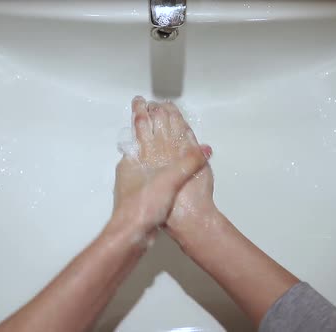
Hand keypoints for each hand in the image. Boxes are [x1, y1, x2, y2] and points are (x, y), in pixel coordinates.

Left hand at [107, 96, 210, 245]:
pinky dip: (150, 166)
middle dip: (141, 124)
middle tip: (143, 109)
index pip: (139, 128)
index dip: (142, 113)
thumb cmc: (145, 205)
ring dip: (146, 145)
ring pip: (139, 157)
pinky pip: (144, 174)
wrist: (131, 233)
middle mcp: (129, 167)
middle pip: (137, 139)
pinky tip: (157, 170)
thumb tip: (205, 148)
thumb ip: (189, 162)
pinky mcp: (136, 198)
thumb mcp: (171, 179)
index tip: (143, 101)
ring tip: (153, 137)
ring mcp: (130, 183)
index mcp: (135, 158)